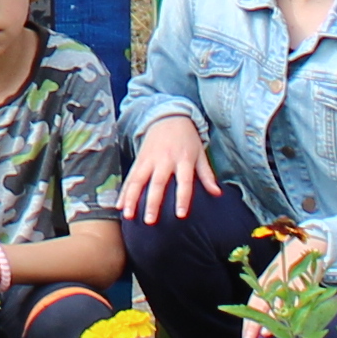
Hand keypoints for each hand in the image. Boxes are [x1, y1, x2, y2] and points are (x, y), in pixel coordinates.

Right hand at [119, 113, 218, 227]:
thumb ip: (206, 175)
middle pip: (157, 183)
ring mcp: (149, 160)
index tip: (180, 215)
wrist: (168, 116)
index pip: (184, 181)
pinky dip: (124, 191)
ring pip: (137, 180)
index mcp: (183, 159)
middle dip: (152, 203)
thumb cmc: (187, 139)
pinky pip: (129, 177)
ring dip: (131, 198)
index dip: (182, 198)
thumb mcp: (200, 153)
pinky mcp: (139, 159)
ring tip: (127, 215)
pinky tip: (119, 205)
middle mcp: (164, 160)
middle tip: (149, 221)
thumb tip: (218, 194)